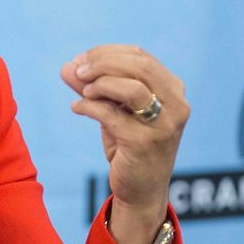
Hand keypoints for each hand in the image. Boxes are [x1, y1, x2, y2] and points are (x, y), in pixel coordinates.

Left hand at [61, 45, 189, 243]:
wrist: (141, 190)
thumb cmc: (129, 144)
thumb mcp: (113, 110)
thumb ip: (93, 87)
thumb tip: (67, 66)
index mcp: (173, 90)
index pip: (140, 56)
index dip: (106, 53)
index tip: (81, 60)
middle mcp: (176, 105)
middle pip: (139, 66)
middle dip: (102, 63)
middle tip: (78, 71)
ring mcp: (164, 125)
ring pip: (131, 88)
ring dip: (99, 84)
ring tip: (82, 91)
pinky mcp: (145, 143)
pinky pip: (112, 115)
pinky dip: (89, 107)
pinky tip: (77, 108)